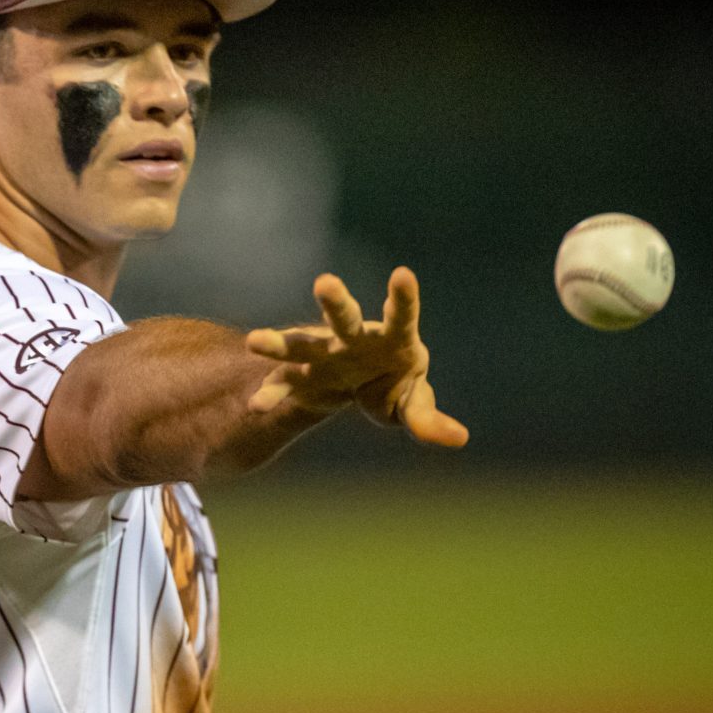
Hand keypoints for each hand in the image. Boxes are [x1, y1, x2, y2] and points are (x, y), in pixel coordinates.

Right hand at [242, 268, 469, 447]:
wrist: (358, 385)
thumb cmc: (395, 384)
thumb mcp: (414, 402)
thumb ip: (428, 418)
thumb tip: (460, 438)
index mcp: (391, 339)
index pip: (400, 316)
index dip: (402, 297)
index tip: (402, 274)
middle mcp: (353, 339)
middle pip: (343, 318)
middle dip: (334, 301)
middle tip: (324, 282)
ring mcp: (323, 353)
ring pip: (300, 344)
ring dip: (279, 344)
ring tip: (253, 342)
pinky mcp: (302, 373)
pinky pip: (284, 384)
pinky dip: (272, 393)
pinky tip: (257, 405)